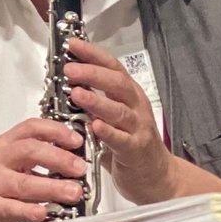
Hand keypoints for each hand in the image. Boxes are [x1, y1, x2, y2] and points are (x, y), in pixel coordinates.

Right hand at [0, 117, 87, 221]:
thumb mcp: (9, 162)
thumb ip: (35, 158)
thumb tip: (75, 159)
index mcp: (4, 144)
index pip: (30, 127)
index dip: (56, 131)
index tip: (76, 141)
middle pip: (28, 151)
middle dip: (58, 158)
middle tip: (79, 168)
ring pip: (23, 182)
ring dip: (52, 187)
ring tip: (73, 192)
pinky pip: (11, 208)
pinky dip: (29, 211)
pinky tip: (44, 212)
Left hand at [64, 37, 172, 204]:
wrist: (156, 176)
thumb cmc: (130, 143)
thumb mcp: (111, 117)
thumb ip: (93, 101)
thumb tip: (64, 83)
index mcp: (128, 95)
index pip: (112, 68)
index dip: (93, 55)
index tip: (73, 44)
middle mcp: (135, 107)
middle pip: (117, 84)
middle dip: (92, 74)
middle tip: (70, 69)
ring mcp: (138, 128)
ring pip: (119, 110)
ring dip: (97, 101)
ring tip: (77, 94)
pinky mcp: (136, 151)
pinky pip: (122, 140)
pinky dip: (109, 132)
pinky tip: (95, 126)